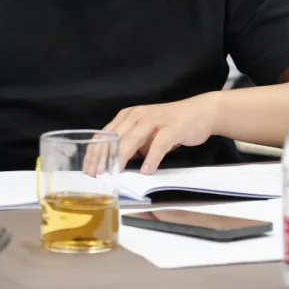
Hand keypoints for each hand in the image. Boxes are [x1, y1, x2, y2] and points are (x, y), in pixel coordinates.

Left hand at [97, 93, 221, 174]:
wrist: (200, 112)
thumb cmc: (170, 125)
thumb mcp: (145, 132)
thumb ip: (131, 145)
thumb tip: (114, 165)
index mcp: (128, 116)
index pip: (104, 134)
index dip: (94, 152)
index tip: (88, 170)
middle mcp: (138, 115)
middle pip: (115, 137)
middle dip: (103, 157)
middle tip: (97, 175)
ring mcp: (155, 120)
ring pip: (132, 139)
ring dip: (122, 157)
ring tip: (115, 173)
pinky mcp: (172, 128)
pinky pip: (159, 144)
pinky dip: (152, 158)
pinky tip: (147, 171)